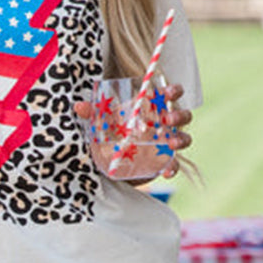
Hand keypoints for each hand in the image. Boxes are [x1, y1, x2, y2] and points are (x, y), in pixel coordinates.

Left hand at [75, 81, 192, 182]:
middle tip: (168, 118)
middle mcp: (164, 124)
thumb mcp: (103, 122)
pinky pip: (174, 165)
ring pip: (184, 138)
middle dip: (180, 115)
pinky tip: (167, 170)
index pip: (169, 95)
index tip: (169, 93)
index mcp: (153, 108)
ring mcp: (166, 144)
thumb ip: (93, 114)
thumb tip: (79, 107)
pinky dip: (173, 167)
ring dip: (182, 139)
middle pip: (182, 116)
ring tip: (172, 143)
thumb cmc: (112, 132)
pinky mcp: (163, 163)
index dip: (174, 91)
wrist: (111, 161)